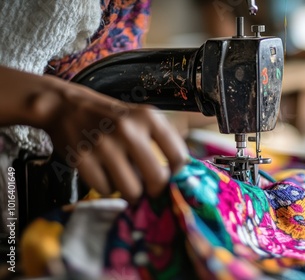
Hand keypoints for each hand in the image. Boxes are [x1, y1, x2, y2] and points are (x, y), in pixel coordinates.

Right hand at [0, 66, 188, 202]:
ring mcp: (103, 145)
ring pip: (132, 191)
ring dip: (130, 192)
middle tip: (150, 189)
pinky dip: (106, 188)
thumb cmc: (113, 118)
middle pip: (157, 179)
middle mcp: (127, 129)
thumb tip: (180, 176)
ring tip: (125, 179)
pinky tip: (104, 174)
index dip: (177, 173)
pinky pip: (106, 190)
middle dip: (156, 190)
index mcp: (148, 117)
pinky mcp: (82, 159)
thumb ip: (163, 142)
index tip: (170, 176)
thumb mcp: (142, 118)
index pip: (179, 156)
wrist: (67, 107)